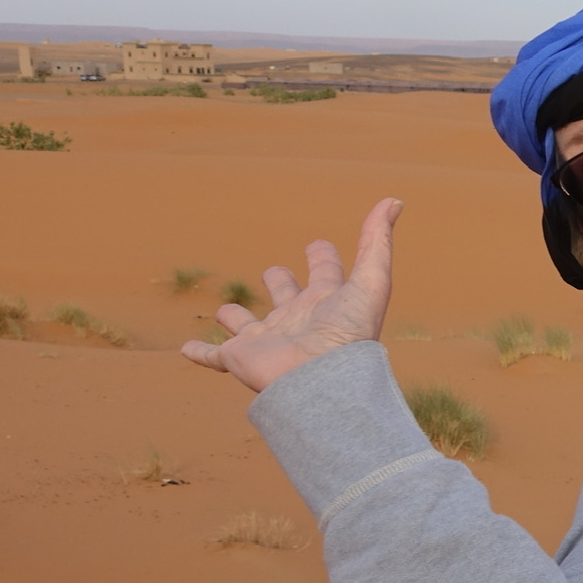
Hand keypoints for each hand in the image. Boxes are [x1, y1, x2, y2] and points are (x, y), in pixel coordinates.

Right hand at [181, 197, 400, 392]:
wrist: (321, 381)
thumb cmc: (348, 333)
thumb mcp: (372, 280)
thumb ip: (377, 242)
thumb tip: (395, 201)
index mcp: (327, 303)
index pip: (325, 275)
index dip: (323, 259)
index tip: (319, 245)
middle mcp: (297, 321)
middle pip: (286, 298)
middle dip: (281, 284)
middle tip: (277, 273)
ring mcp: (268, 341)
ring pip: (248, 327)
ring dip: (237, 320)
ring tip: (228, 314)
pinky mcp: (240, 358)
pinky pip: (215, 356)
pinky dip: (201, 352)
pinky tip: (187, 349)